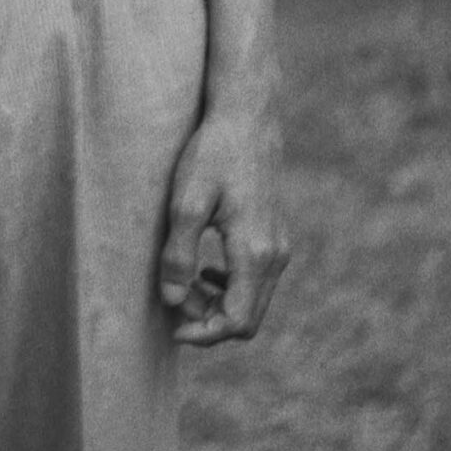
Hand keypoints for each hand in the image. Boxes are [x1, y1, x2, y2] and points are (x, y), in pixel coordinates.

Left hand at [158, 104, 288, 345]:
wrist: (246, 117)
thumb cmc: (213, 154)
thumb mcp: (186, 202)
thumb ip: (179, 254)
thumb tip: (171, 299)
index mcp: (255, 253)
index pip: (237, 321)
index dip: (204, 333)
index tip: (172, 327)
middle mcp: (275, 256)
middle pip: (248, 318)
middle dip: (209, 321)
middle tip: (173, 302)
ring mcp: (279, 247)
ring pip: (253, 301)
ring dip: (218, 304)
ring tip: (183, 285)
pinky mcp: (275, 236)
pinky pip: (256, 281)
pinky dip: (230, 287)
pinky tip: (204, 269)